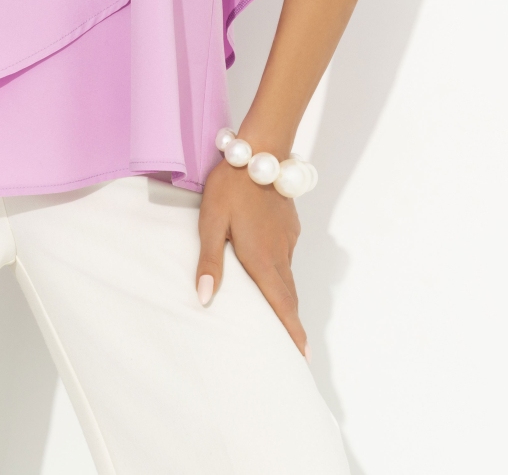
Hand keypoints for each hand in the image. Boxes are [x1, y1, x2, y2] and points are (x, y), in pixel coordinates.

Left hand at [196, 158, 307, 356]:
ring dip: (284, 294)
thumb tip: (205, 299)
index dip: (292, 331)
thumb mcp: (211, 222)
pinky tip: (268, 265)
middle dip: (290, 320)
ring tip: (276, 311)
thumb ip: (209, 261)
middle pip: (288, 294)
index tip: (302, 356)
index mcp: (261, 258)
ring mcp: (288, 236)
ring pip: (287, 273)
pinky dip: (281, 269)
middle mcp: (280, 252)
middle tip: (290, 344)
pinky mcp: (290, 223)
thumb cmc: (230, 186)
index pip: (281, 304)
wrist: (259, 151)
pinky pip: (287, 254)